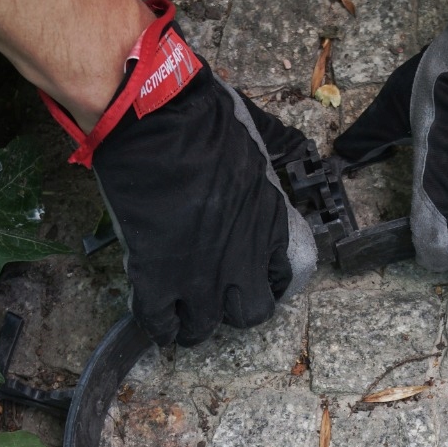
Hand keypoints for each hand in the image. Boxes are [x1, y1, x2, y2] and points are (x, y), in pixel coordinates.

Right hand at [44, 1, 315, 346]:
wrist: (155, 123)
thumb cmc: (204, 118)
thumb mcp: (259, 132)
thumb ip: (277, 145)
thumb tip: (291, 141)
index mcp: (269, 224)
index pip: (280, 276)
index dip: (264, 282)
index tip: (252, 278)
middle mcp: (241, 260)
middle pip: (249, 314)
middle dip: (234, 311)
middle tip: (217, 300)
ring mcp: (199, 274)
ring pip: (205, 327)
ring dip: (194, 324)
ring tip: (182, 316)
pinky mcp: (156, 277)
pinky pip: (160, 323)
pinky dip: (159, 326)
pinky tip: (156, 318)